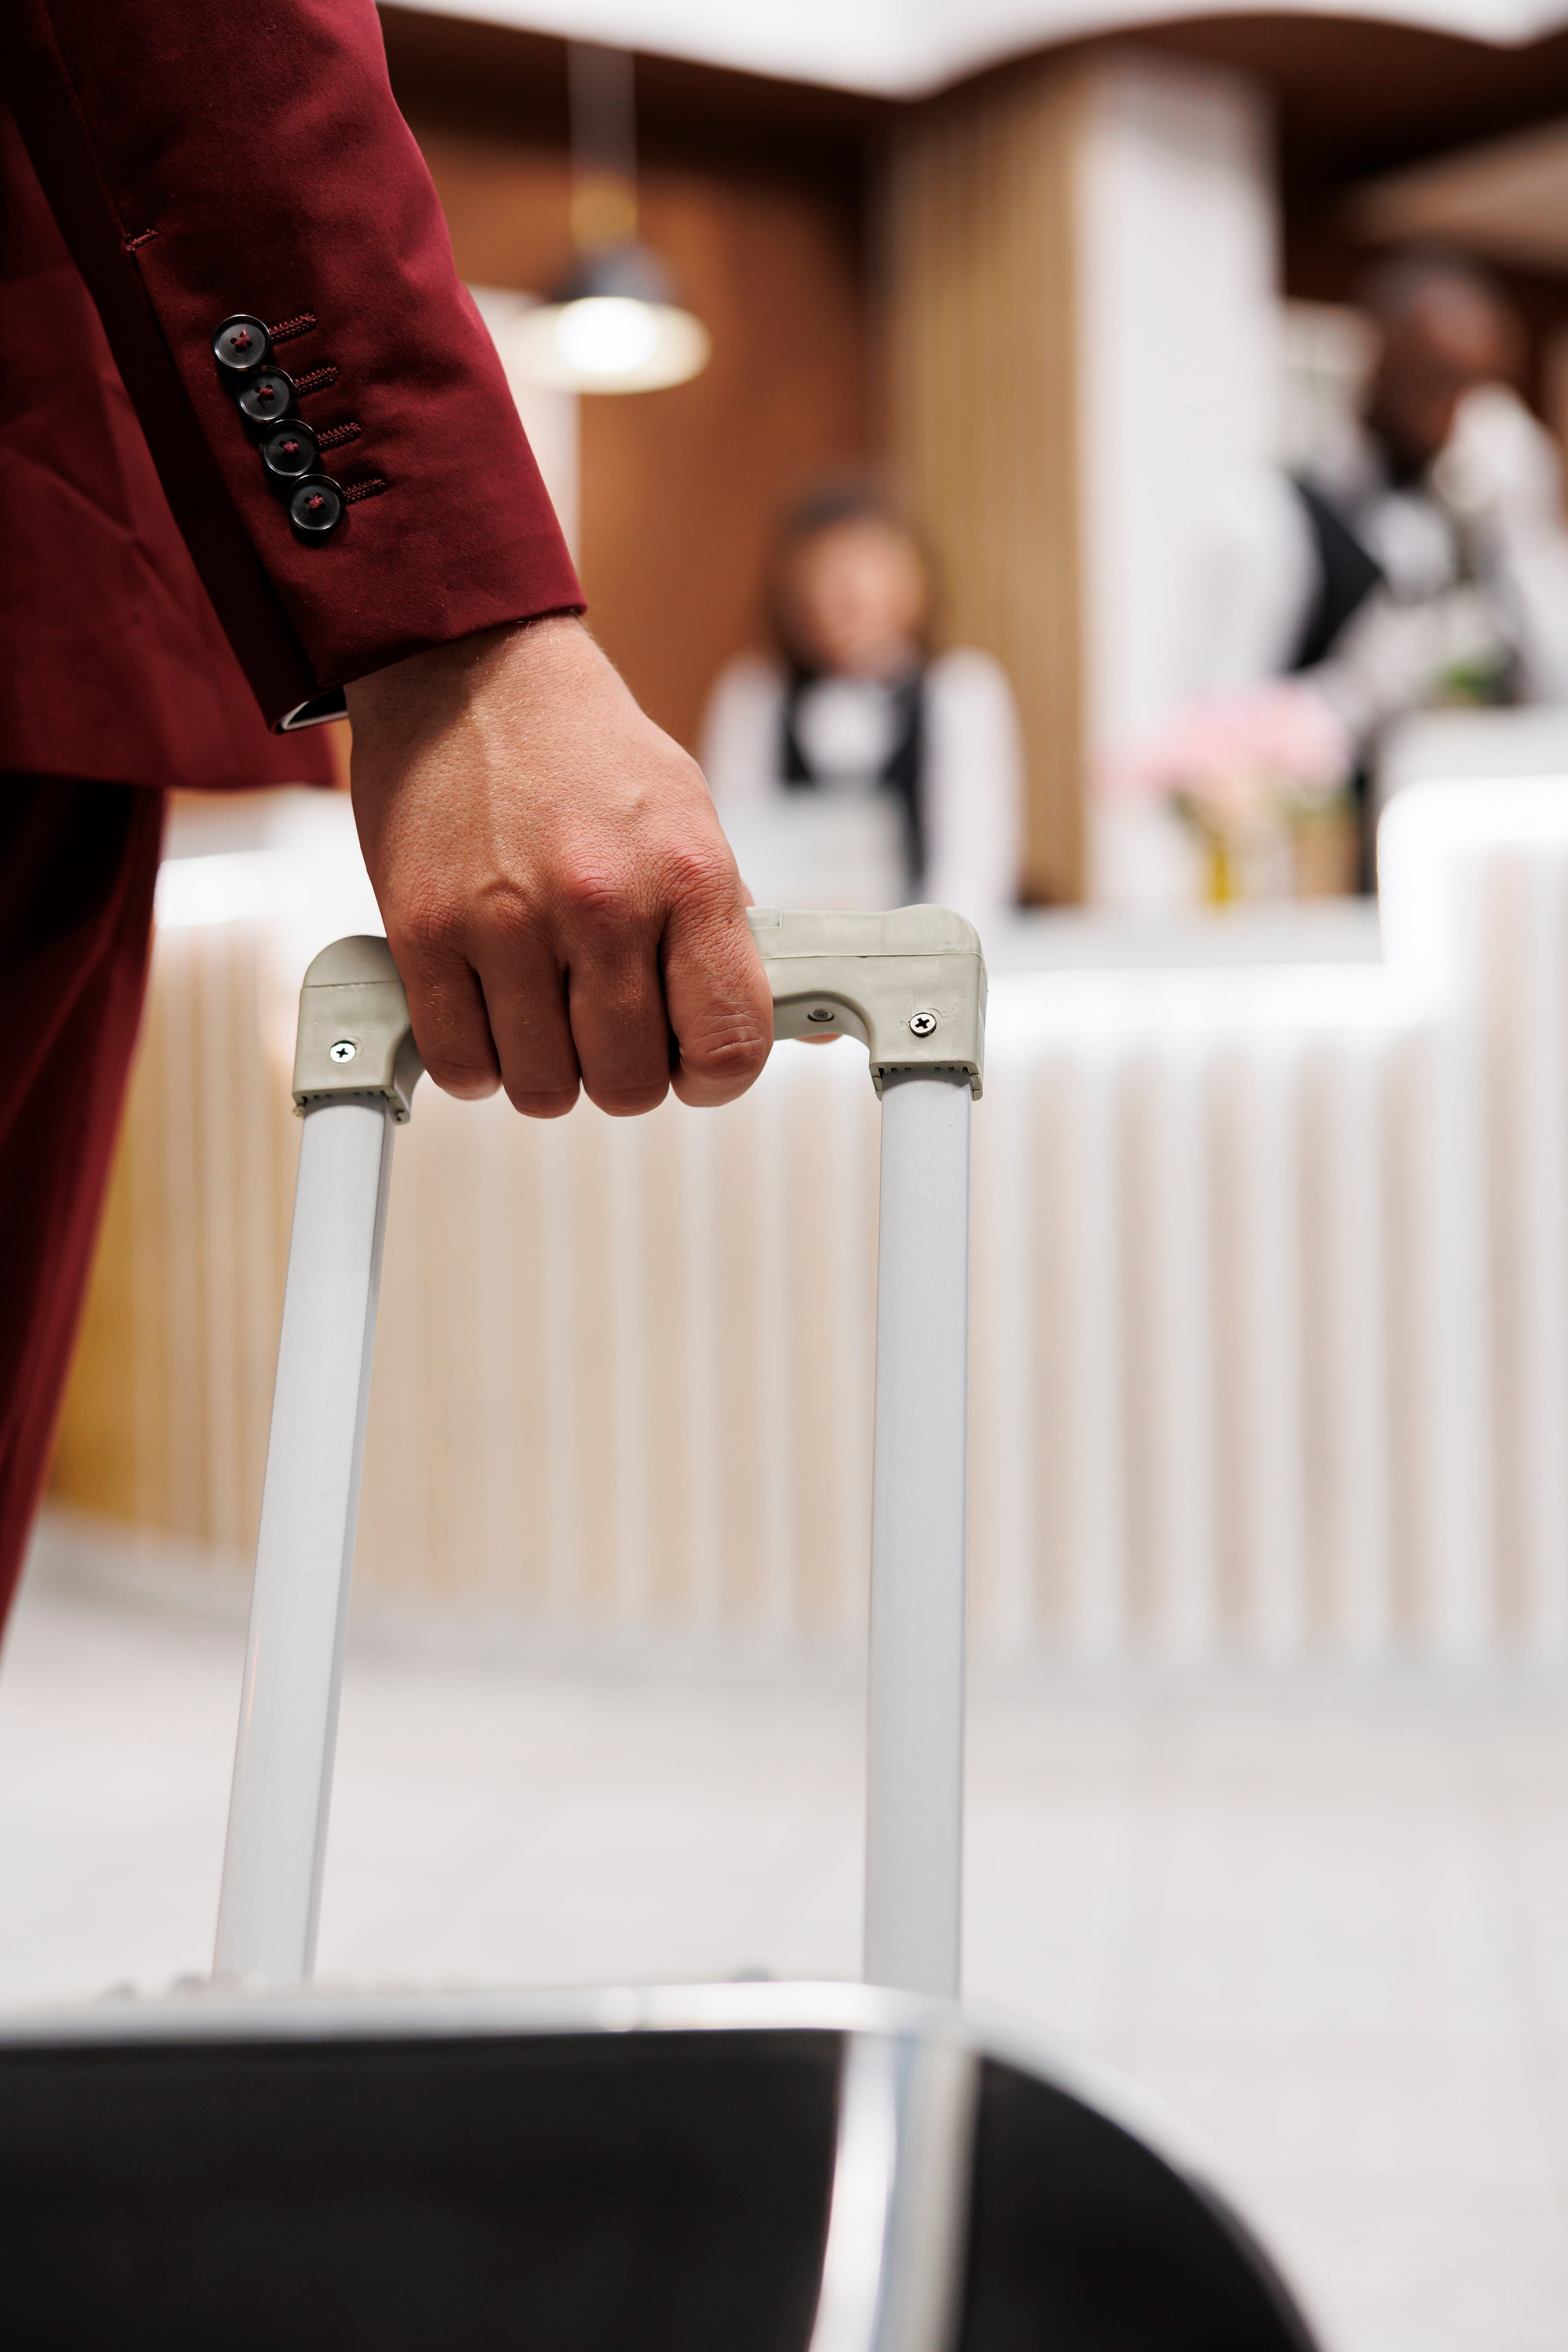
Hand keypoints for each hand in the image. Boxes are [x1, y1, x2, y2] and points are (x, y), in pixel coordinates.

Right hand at [345, 617, 772, 1117]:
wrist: (472, 671)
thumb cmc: (589, 755)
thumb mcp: (691, 821)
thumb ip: (729, 930)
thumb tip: (798, 1031)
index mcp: (687, 876)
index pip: (729, 1043)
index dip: (713, 1078)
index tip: (692, 1065)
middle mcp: (603, 903)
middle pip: (627, 1084)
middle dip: (622, 1075)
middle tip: (607, 1030)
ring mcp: (507, 922)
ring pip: (540, 1087)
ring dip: (547, 1070)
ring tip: (545, 1012)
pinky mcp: (423, 931)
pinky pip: (458, 1062)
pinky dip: (476, 1061)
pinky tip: (490, 1015)